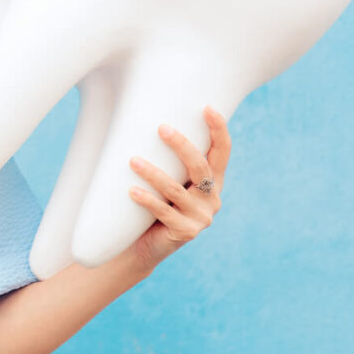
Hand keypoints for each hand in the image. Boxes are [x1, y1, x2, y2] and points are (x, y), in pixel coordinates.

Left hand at [126, 106, 230, 271]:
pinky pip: (164, 213)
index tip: (207, 107)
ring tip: (133, 161)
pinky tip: (132, 191)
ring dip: (153, 173)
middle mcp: (212, 198)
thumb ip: (170, 160)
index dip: (218, 130)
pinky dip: (148, 200)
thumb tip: (150, 119)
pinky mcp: (185, 232)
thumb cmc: (156, 204)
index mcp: (213, 181)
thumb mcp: (169, 180)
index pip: (222, 152)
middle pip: (200, 167)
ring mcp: (201, 217)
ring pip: (176, 190)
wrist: (146, 245)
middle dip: (182, 146)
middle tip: (162, 128)